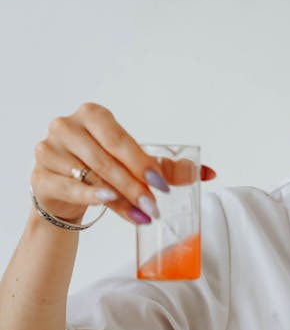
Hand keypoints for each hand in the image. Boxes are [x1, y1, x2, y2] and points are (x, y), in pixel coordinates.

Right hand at [31, 102, 216, 225]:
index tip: (162, 186)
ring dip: (120, 197)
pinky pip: (70, 187)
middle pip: (107, 159)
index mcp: (93, 115)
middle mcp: (67, 126)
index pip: (120, 139)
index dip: (142, 163)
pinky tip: (110, 203)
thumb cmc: (102, 169)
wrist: (63, 189)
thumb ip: (168, 167)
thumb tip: (209, 173)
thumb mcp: (135, 164)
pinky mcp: (40, 174)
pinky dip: (92, 197)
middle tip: (155, 207)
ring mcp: (50, 149)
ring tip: (142, 214)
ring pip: (92, 176)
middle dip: (134, 185)